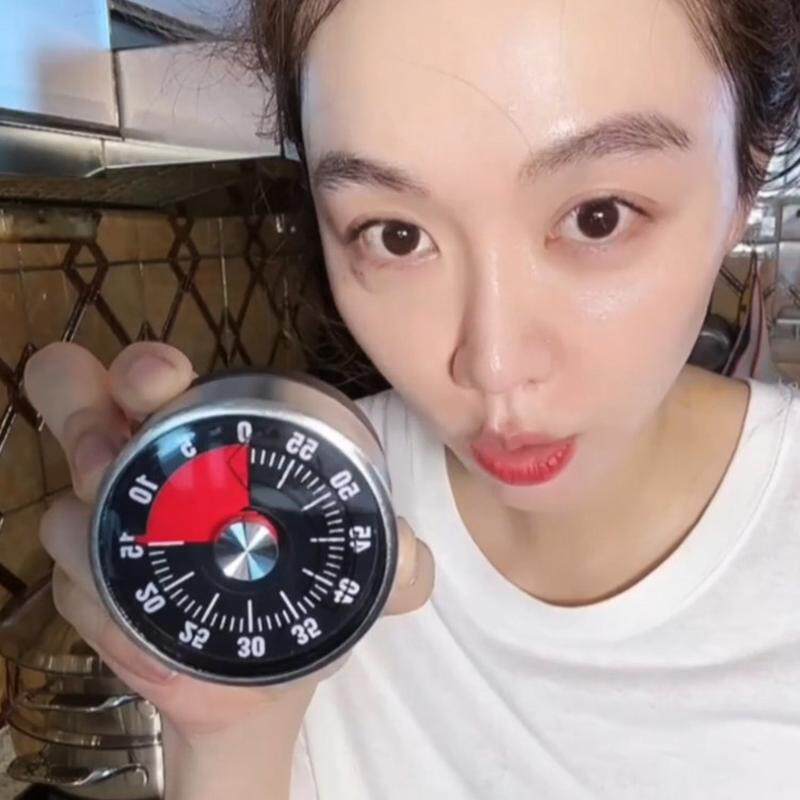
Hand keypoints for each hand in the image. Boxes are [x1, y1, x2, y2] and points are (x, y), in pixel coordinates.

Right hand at [24, 341, 434, 741]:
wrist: (253, 686)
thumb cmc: (300, 604)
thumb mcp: (359, 577)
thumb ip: (398, 565)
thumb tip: (411, 555)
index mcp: (206, 436)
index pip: (147, 375)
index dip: (143, 366)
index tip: (164, 382)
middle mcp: (145, 464)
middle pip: (71, 398)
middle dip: (82, 414)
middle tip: (112, 458)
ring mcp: (104, 526)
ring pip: (62, 508)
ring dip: (94, 541)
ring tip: (143, 568)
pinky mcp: (85, 592)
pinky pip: (68, 589)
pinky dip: (103, 612)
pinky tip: (148, 635)